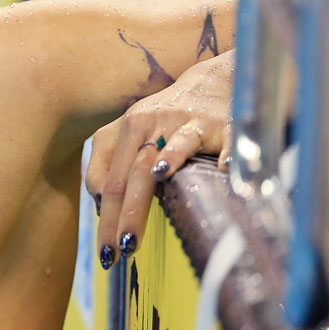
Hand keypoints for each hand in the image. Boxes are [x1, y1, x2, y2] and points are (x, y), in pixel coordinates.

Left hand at [84, 52, 233, 268]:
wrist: (215, 79)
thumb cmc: (165, 116)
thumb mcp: (128, 131)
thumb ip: (107, 162)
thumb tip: (99, 203)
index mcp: (129, 128)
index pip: (112, 181)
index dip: (107, 216)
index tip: (106, 251)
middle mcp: (155, 122)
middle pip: (137, 172)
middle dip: (129, 212)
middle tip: (125, 247)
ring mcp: (192, 121)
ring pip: (176, 146)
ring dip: (167, 165)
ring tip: (159, 179)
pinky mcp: (227, 124)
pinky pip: (229, 141)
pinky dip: (227, 155)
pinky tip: (225, 169)